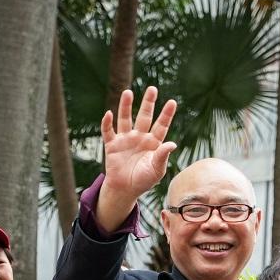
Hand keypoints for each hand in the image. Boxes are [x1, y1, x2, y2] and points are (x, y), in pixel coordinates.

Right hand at [96, 87, 176, 231]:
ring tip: (128, 92)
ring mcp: (125, 140)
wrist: (125, 190)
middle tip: (152, 89)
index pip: (161, 125)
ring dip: (126, 106)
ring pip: (125, 119)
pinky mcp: (112, 145)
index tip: (172, 102)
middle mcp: (139, 137)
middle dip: (148, 103)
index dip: (166, 114)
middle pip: (144, 116)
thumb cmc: (144, 180)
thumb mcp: (157, 170)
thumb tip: (172, 143)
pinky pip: (108, 131)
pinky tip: (108, 114)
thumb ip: (163, 156)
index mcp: (153, 143)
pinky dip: (107, 123)